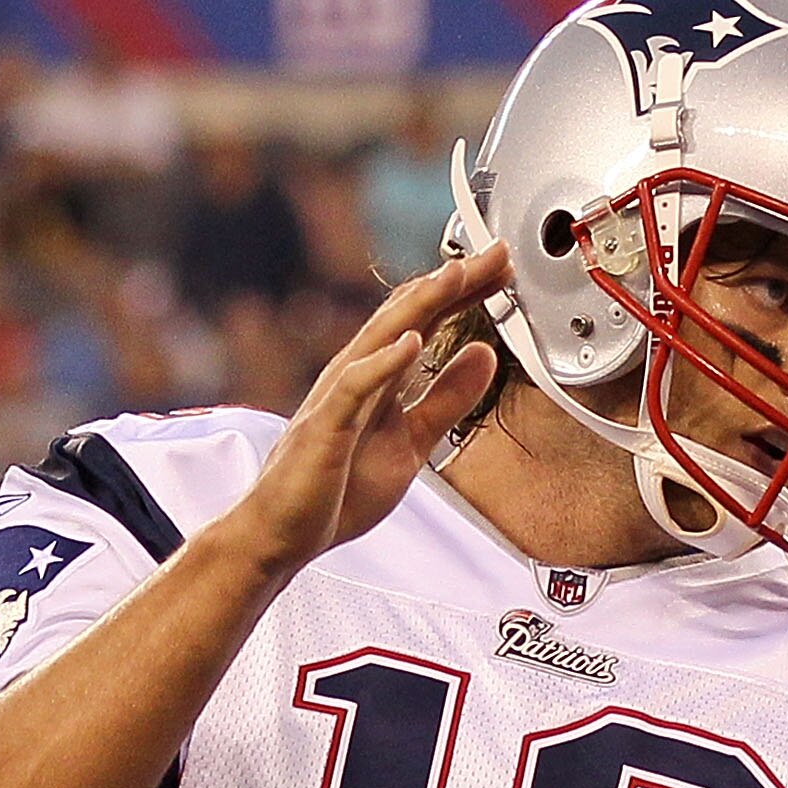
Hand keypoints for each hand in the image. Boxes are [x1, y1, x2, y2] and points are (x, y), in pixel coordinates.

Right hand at [225, 243, 510, 577]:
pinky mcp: (325, 427)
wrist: (283, 533)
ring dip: (419, 305)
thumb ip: (446, 399)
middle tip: (497, 254)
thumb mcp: (412, 441)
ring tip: (455, 275)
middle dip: (453, 284)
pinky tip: (411, 343)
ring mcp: (338, 398)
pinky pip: (355, 388)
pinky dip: (384, 363)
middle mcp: (357, 375)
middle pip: (408, 316)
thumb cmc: (337, 489)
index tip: (504, 269)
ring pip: (381, 339)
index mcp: (379, 377)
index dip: (465, 294)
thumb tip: (484, 356)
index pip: (426, 321)